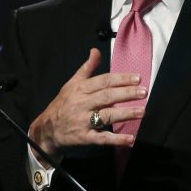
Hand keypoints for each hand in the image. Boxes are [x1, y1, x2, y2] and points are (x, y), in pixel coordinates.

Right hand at [29, 48, 147, 160]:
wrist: (46, 129)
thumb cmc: (63, 104)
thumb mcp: (71, 83)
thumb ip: (86, 68)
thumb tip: (95, 51)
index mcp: (81, 89)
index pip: (103, 81)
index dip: (121, 79)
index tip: (138, 78)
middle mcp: (82, 103)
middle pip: (107, 96)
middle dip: (126, 93)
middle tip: (144, 92)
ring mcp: (83, 121)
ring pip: (106, 115)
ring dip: (125, 114)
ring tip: (142, 111)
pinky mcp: (84, 137)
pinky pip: (102, 138)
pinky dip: (116, 139)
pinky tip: (130, 139)